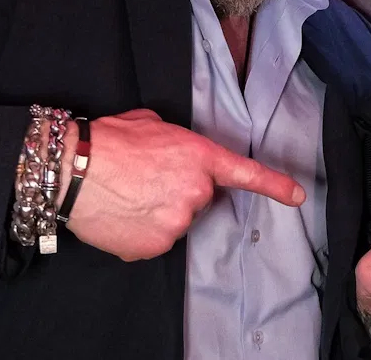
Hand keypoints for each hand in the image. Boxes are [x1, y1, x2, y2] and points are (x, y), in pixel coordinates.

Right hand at [57, 109, 304, 261]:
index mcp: (199, 157)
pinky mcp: (155, 246)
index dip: (275, 186)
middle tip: (146, 178)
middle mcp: (196, 192)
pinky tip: (122, 213)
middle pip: (199, 198)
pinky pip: (154, 240)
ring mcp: (177, 223)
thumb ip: (177, 143)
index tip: (298, 197)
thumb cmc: (110, 140)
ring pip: (175, 220)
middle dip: (179, 190)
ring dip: (159, 211)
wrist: (72, 170)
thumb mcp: (154, 125)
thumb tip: (174, 157)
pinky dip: (140, 231)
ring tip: (128, 194)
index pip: (246, 173)